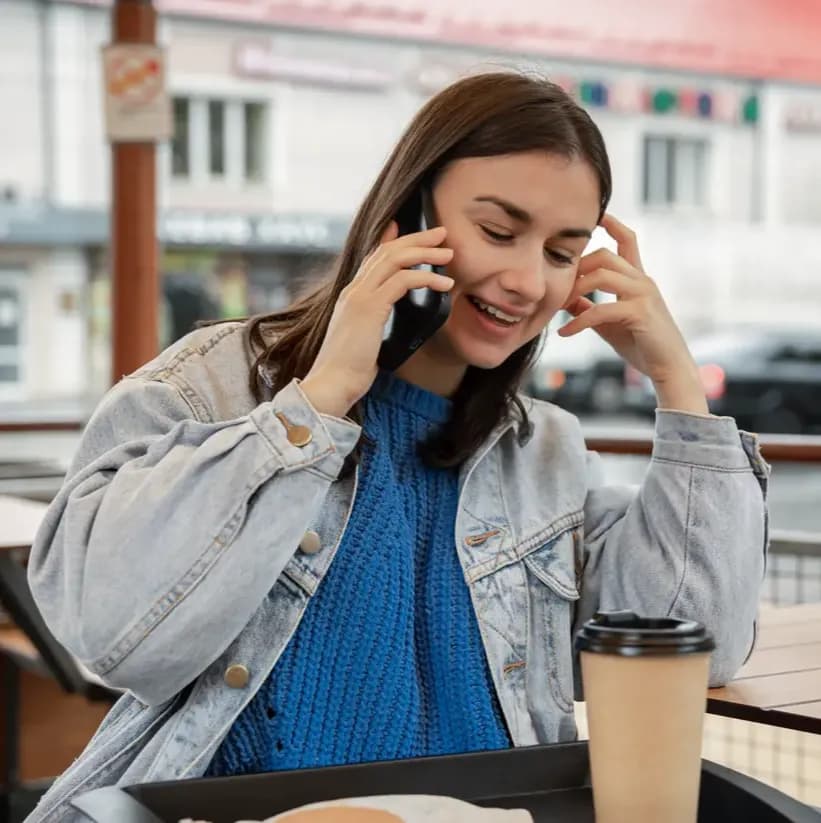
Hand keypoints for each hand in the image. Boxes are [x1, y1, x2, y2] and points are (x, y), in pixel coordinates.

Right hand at [300, 222, 453, 417]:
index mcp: (351, 295)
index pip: (372, 258)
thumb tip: (388, 326)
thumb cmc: (348, 370)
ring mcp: (359, 296)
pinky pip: (403, 281)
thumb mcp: (364, 339)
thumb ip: (374, 325)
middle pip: (387, 251)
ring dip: (425, 253)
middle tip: (441, 233)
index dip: (392, 240)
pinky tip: (444, 285)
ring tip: (448, 255)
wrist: (332, 383)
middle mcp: (353, 290)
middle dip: (416, 238)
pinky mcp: (370, 308)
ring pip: (395, 259)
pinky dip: (426, 278)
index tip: (407, 228)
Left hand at [558, 215, 708, 413]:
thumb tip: (566, 300)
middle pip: (604, 255)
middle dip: (576, 269)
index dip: (612, 224)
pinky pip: (601, 309)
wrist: (668, 368)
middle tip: (556, 289)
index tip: (594, 214)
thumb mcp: (609, 323)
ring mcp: (644, 294)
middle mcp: (643, 281)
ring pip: (602, 275)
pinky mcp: (641, 313)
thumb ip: (589, 307)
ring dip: (574, 289)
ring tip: (558, 307)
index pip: (628, 240)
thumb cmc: (641, 345)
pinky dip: (578, 321)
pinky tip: (565, 332)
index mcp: (637, 279)